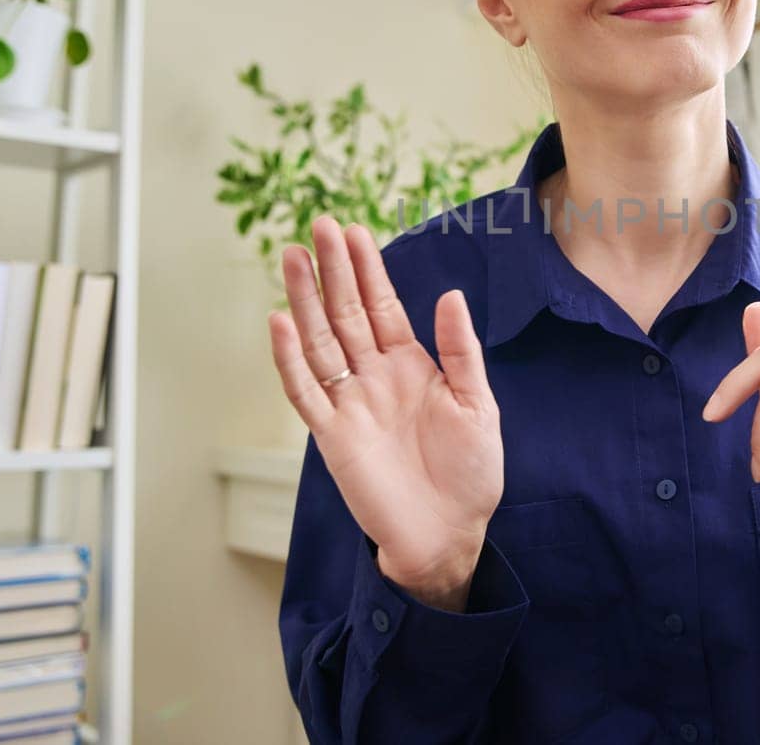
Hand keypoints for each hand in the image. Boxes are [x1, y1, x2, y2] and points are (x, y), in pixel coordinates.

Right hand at [267, 215, 504, 601]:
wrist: (450, 533)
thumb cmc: (471, 472)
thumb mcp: (478, 405)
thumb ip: (461, 352)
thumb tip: (450, 295)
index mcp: (411, 365)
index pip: (382, 305)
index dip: (368, 270)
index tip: (354, 231)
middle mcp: (375, 377)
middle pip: (347, 313)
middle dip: (334, 271)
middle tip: (319, 226)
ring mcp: (351, 404)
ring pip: (321, 342)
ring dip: (306, 301)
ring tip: (293, 258)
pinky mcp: (333, 437)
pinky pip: (306, 392)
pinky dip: (291, 359)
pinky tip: (281, 323)